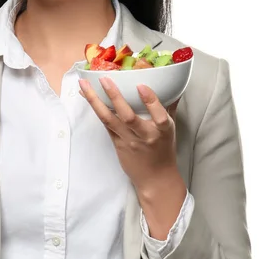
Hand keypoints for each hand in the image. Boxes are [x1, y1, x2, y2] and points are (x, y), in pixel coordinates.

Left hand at [78, 77, 181, 193]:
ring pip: (109, 120)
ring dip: (95, 101)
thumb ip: (169, 107)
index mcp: (162, 131)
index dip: (150, 101)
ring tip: (84, 85)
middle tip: (104, 79)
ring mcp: (128, 140)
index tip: (141, 85)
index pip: (159, 115)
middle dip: (115, 97)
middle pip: (128, 116)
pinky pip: (104, 124)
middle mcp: (144, 135)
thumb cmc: (164, 150)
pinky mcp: (117, 144)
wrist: (155, 179)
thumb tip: (173, 85)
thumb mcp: (171, 129)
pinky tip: (85, 96)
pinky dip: (95, 109)